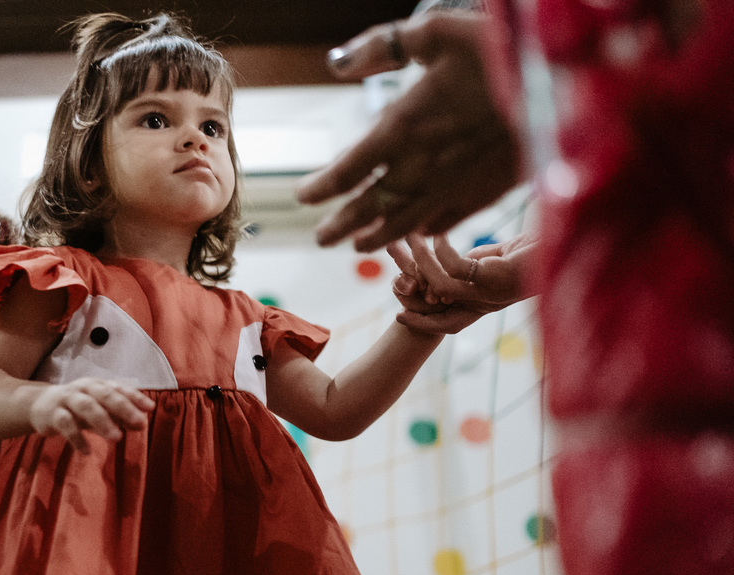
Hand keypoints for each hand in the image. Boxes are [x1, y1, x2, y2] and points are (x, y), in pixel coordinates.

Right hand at [29, 378, 155, 453]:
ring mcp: (67, 399)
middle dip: (123, 408)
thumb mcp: (99, 409)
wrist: (39, 405)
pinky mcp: (53, 414)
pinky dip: (77, 438)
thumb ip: (119, 416)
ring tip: (117, 438)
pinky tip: (87, 451)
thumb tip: (142, 424)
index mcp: (97, 385)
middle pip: (104, 395)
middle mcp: (83, 388)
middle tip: (139, 422)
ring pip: (86, 406)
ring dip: (102, 421)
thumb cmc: (76, 407)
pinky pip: (66, 424)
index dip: (134, 397)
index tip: (150, 408)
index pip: (118, 388)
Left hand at [296, 12, 520, 250]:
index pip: (345, 172)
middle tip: (321, 238)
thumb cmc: (497, 49)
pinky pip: (444, 222)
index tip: (303, 197)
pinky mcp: (485, 195)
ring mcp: (452, 186)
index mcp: (400, 128)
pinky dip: (423, 231)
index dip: (320, 188)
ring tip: (356, 247)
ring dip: (375, 237)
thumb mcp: (433, 32)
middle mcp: (419, 167)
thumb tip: (337, 64)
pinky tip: (415, 234)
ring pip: (402, 223)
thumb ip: (380, 47)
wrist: (565, 84)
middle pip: (367, 207)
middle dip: (340, 224)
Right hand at [387, 232, 535, 333]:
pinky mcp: (498, 276)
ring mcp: (494, 293)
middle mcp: (489, 304)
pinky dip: (441, 250)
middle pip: (442, 318)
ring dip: (421, 263)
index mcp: (488, 303)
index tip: (400, 311)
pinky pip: (456, 267)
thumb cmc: (535, 246)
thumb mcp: (495, 258)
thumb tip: (447, 262)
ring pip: (441, 287)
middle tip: (394, 281)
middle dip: (414, 304)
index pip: (449, 324)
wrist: (570, 238)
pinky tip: (440, 233)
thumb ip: (470, 265)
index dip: (423, 322)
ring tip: (413, 239)